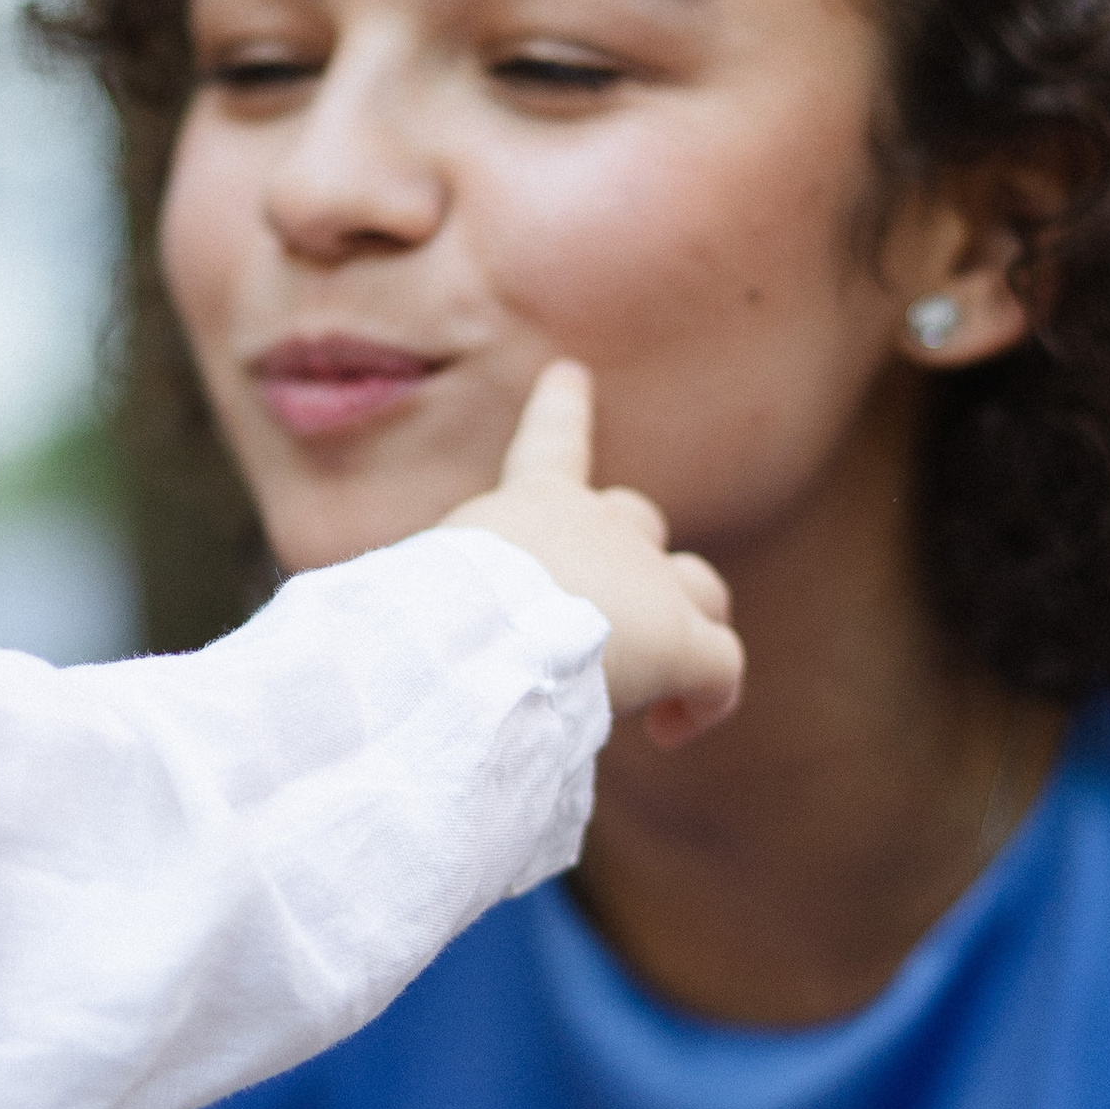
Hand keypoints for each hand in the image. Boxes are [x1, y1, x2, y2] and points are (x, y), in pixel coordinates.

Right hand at [443, 363, 740, 746]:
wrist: (477, 647)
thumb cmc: (426, 629)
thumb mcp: (416, 595)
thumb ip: (431, 604)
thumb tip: (387, 655)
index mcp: (524, 504)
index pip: (548, 440)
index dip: (561, 409)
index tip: (571, 375)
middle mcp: (598, 524)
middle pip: (635, 519)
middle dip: (631, 562)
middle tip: (601, 626)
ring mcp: (650, 579)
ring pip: (699, 589)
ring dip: (684, 624)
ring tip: (656, 685)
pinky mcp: (684, 640)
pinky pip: (722, 670)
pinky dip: (704, 703)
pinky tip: (667, 733)